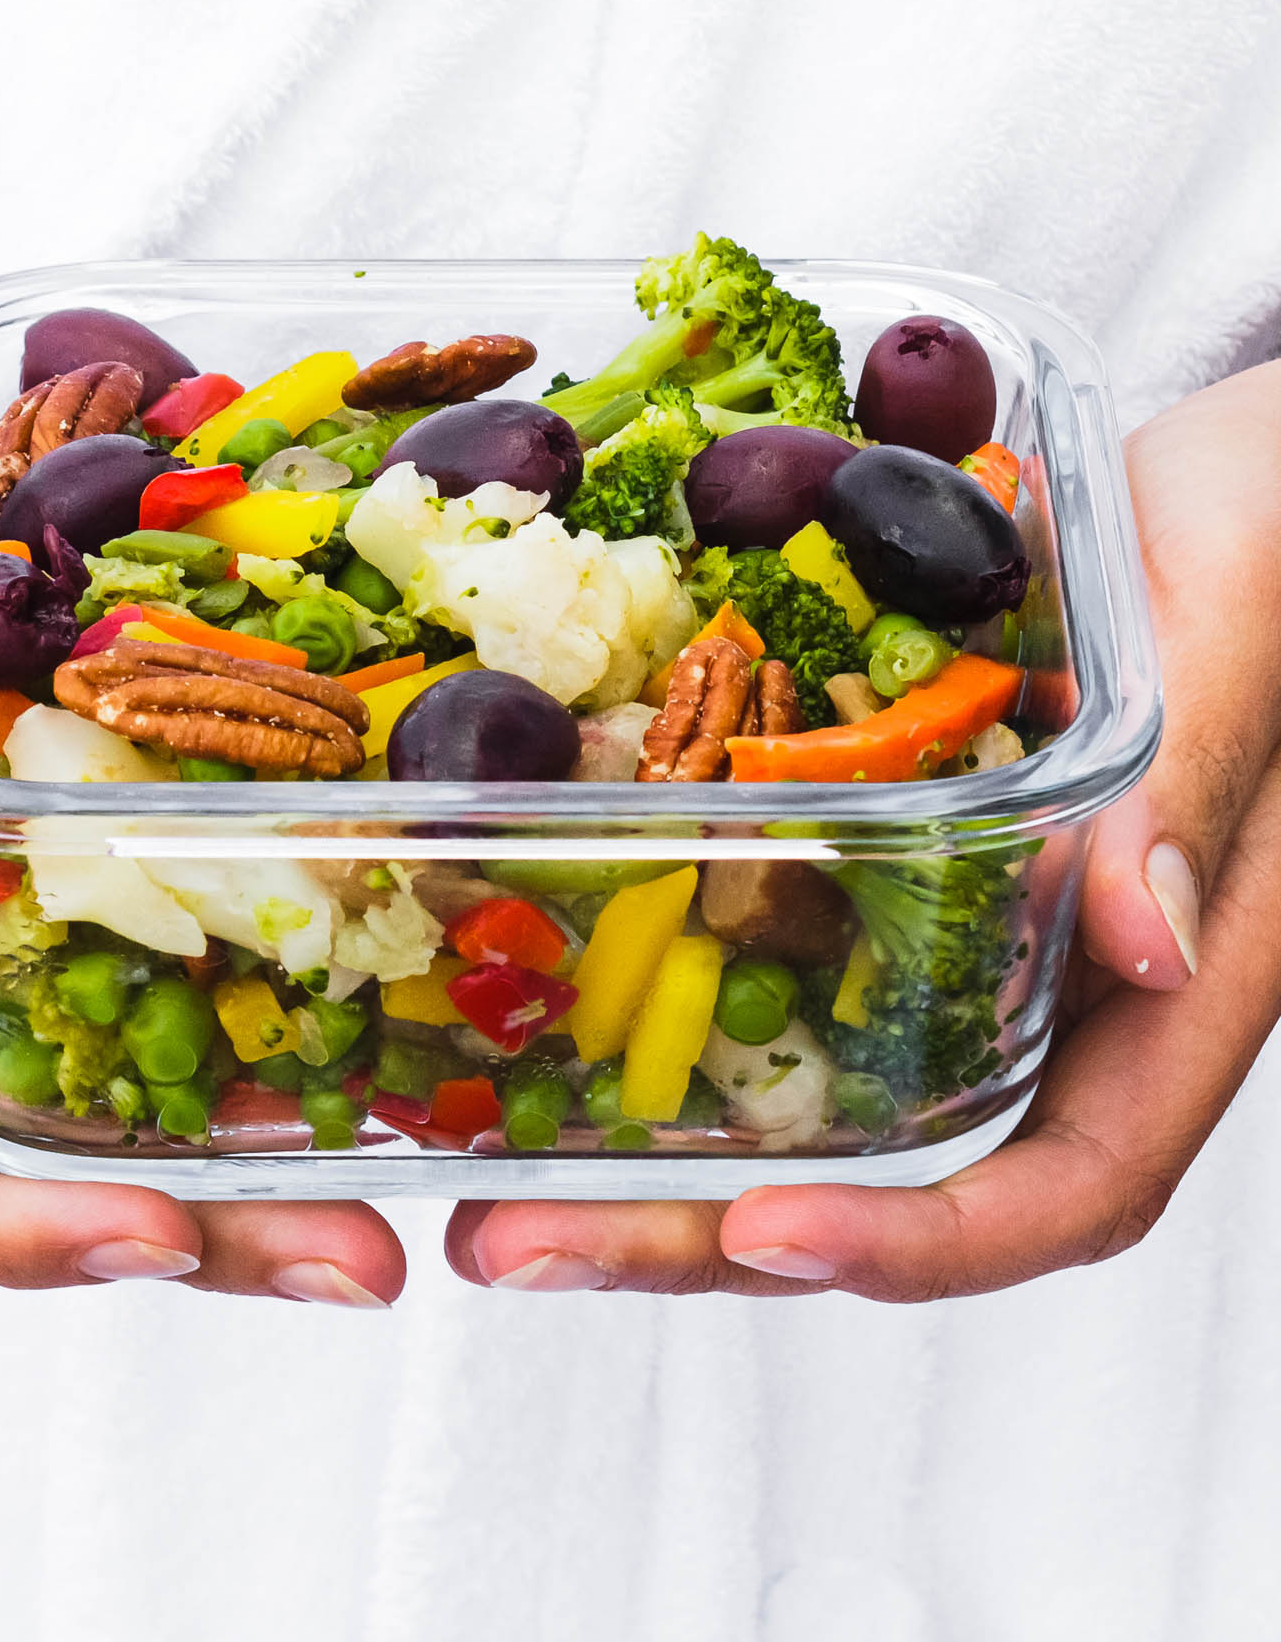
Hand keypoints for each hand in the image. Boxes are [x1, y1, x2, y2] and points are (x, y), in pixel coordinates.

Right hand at [0, 301, 403, 1304]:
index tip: (151, 1241)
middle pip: (20, 1127)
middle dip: (185, 1218)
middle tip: (359, 1255)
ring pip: (112, 1041)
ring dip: (254, 1118)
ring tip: (412, 1155)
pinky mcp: (54, 797)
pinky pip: (162, 899)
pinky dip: (265, 953)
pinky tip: (385, 967)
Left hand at [447, 362, 1280, 1298]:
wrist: (1241, 450)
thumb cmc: (1276, 513)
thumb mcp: (1242, 605)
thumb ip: (1198, 769)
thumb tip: (1151, 948)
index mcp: (1190, 965)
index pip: (1074, 1176)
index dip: (924, 1235)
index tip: (761, 1224)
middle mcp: (1076, 974)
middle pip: (905, 1167)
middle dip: (711, 1228)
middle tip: (519, 1236)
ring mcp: (987, 914)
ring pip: (830, 1082)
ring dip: (663, 1142)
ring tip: (486, 1165)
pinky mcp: (914, 837)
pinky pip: (795, 938)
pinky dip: (675, 986)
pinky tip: (548, 981)